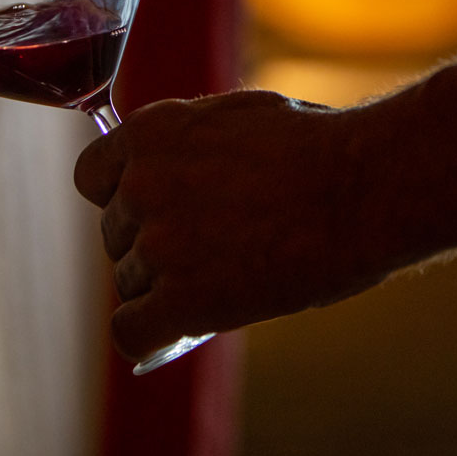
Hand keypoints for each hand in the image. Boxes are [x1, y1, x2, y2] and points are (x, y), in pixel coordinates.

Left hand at [73, 90, 394, 361]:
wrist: (364, 186)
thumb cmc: (318, 148)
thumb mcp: (236, 118)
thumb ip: (188, 146)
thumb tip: (172, 174)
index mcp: (150, 132)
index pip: (92, 177)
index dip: (122, 198)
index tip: (153, 212)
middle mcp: (141, 185)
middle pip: (115, 237)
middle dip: (153, 247)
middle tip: (209, 252)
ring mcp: (160, 244)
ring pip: (131, 284)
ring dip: (167, 289)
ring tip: (225, 280)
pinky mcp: (183, 300)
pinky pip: (132, 332)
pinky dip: (151, 337)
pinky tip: (176, 333)